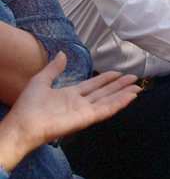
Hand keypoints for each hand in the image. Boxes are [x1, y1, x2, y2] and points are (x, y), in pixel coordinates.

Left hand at [1, 52, 140, 168]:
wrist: (23, 125)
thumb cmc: (29, 105)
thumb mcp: (41, 81)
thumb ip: (54, 69)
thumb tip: (63, 54)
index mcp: (70, 95)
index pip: (93, 85)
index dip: (106, 78)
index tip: (118, 72)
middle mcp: (80, 103)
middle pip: (105, 92)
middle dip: (120, 85)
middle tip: (135, 78)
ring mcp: (85, 111)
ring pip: (109, 100)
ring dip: (124, 94)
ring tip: (138, 87)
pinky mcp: (88, 118)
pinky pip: (107, 109)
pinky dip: (120, 103)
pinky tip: (130, 97)